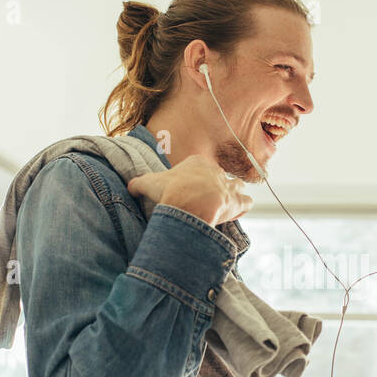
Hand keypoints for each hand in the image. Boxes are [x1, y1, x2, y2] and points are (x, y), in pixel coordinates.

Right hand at [128, 154, 252, 226]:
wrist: (188, 204)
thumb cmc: (170, 191)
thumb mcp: (148, 183)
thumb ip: (139, 184)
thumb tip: (130, 186)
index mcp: (196, 162)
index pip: (200, 167)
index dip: (196, 178)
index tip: (190, 190)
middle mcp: (215, 171)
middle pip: (218, 176)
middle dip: (215, 187)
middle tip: (207, 201)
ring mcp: (228, 185)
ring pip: (237, 185)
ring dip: (233, 194)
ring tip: (224, 205)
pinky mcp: (237, 201)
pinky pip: (246, 202)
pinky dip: (243, 208)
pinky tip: (236, 214)